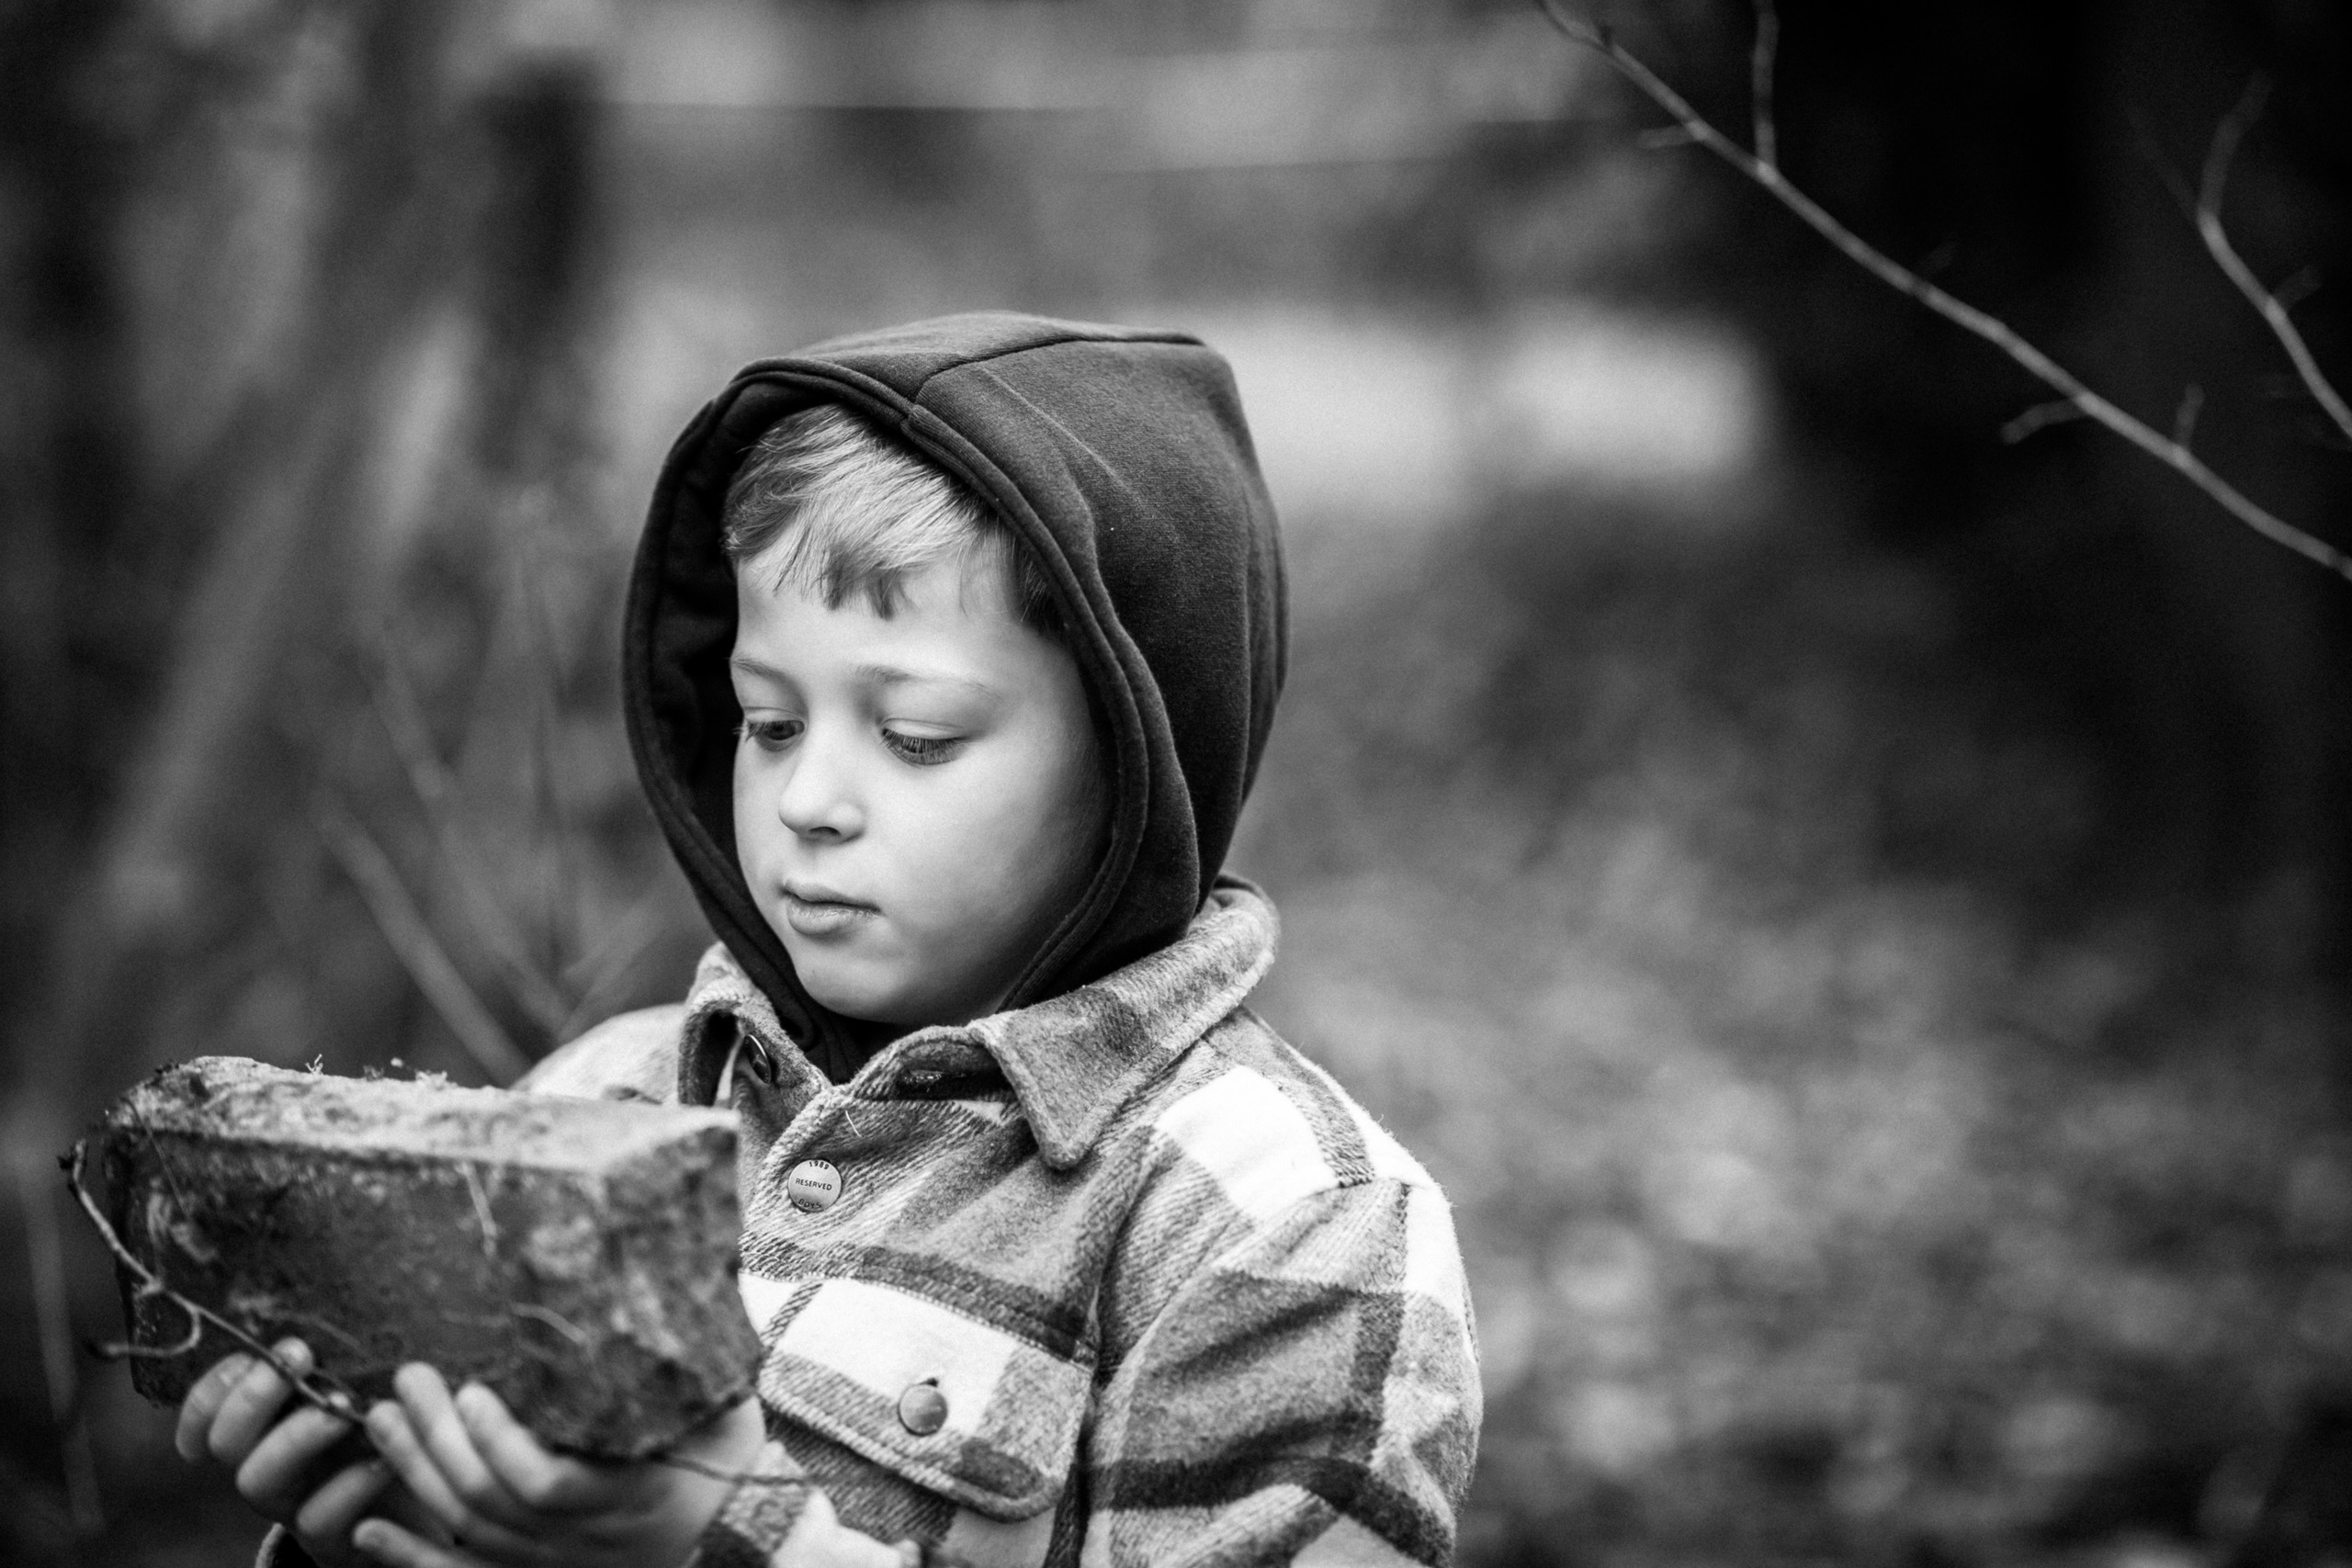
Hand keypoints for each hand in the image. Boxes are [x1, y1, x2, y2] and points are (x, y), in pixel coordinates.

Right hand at [174, 1339, 447, 1566]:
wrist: (429, 1498)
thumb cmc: (389, 1428)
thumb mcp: (363, 1390)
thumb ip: (344, 1363)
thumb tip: (348, 1299)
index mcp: (265, 1431)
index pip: (207, 1415)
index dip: (210, 1391)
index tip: (245, 1356)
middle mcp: (264, 1467)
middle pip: (227, 1440)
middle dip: (255, 1395)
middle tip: (297, 1355)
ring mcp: (291, 1505)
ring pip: (257, 1479)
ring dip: (294, 1437)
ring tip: (342, 1408)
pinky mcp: (329, 1538)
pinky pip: (318, 1518)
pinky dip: (348, 1486)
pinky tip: (383, 1459)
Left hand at [353, 1364, 765, 1567]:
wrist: (739, 1520)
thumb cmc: (725, 1443)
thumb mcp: (720, 1403)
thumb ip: (674, 1365)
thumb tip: (640, 1281)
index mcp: (637, 1495)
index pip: (547, 1485)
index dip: (500, 1444)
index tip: (472, 1389)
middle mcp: (592, 1542)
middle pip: (492, 1502)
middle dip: (440, 1440)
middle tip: (411, 1379)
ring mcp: (560, 1564)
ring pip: (469, 1531)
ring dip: (416, 1476)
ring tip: (384, 1418)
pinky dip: (411, 1555)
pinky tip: (368, 1527)